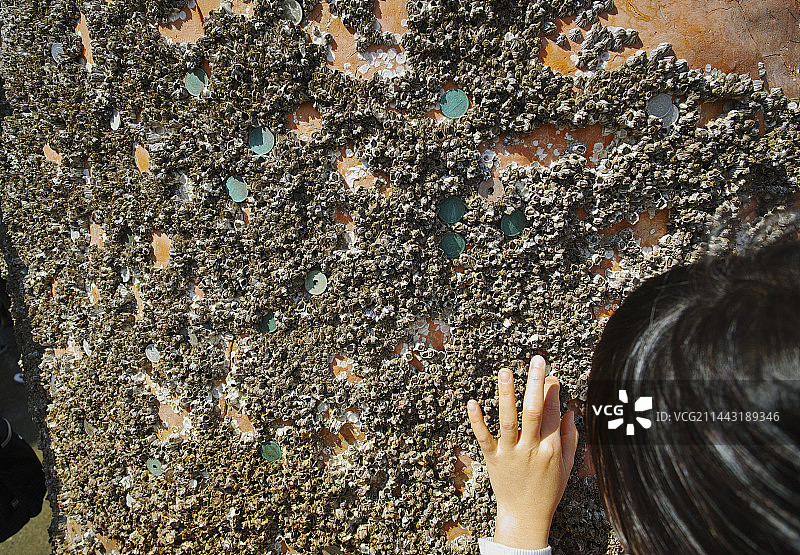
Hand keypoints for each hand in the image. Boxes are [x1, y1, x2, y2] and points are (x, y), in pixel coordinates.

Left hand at [466, 355, 577, 549]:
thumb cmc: (548, 489)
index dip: (551, 391)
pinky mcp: (493, 459)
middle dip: (536, 384)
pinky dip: (477, 421)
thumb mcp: (567, 465)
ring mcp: (511, 454)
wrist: (525, 516)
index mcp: (552, 448)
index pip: (552, 412)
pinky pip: (484, 438)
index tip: (549, 374)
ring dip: (507, 395)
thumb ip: (570, 437)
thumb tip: (571, 411)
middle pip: (534, 411)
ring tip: (506, 372)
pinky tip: (472, 403)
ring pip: (509, 421)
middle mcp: (532, 448)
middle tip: (537, 360)